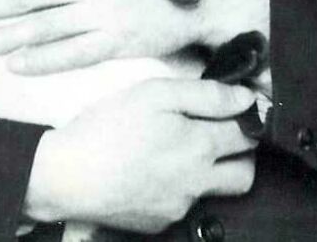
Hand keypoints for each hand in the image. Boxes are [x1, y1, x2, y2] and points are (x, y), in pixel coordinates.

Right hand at [24, 78, 257, 232]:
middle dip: (243, 152)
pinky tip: (156, 168)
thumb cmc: (108, 128)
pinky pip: (184, 204)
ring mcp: (179, 206)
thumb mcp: (155, 93)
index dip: (249, 116)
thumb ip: (205, 94)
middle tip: (224, 132)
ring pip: (216, 191)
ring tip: (189, 150)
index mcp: (200, 146)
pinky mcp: (159, 222)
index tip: (243, 106)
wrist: (67, 175)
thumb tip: (245, 97)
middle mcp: (197, 182)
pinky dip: (180, 186)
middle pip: (245, 173)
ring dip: (214, 171)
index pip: (246, 133)